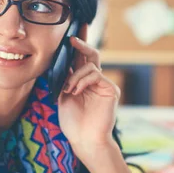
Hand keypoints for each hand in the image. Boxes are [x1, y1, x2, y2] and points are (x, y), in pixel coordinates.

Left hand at [58, 35, 120, 153]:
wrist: (84, 139)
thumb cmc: (73, 122)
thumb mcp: (63, 95)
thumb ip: (65, 78)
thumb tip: (62, 59)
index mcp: (83, 82)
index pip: (81, 60)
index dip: (77, 46)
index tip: (71, 33)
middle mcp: (95, 81)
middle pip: (91, 55)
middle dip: (82, 44)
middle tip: (72, 38)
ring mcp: (104, 85)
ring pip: (91, 65)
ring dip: (76, 75)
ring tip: (69, 89)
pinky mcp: (111, 89)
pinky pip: (96, 74)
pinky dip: (83, 80)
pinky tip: (76, 91)